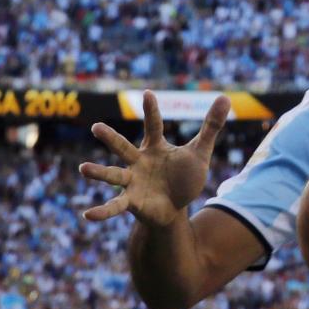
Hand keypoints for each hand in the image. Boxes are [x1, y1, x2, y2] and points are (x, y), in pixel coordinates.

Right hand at [79, 91, 229, 226]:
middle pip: (123, 147)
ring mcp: (132, 182)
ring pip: (113, 175)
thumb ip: (211, 126)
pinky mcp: (131, 202)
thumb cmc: (184, 176)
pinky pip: (114, 206)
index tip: (148, 93)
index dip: (152, 110)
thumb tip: (225, 97)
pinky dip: (102, 211)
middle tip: (96, 127)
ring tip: (83, 168)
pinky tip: (87, 215)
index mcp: (155, 147)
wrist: (176, 207)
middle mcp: (139, 162)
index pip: (154, 125)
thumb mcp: (200, 152)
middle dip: (110, 138)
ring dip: (98, 172)